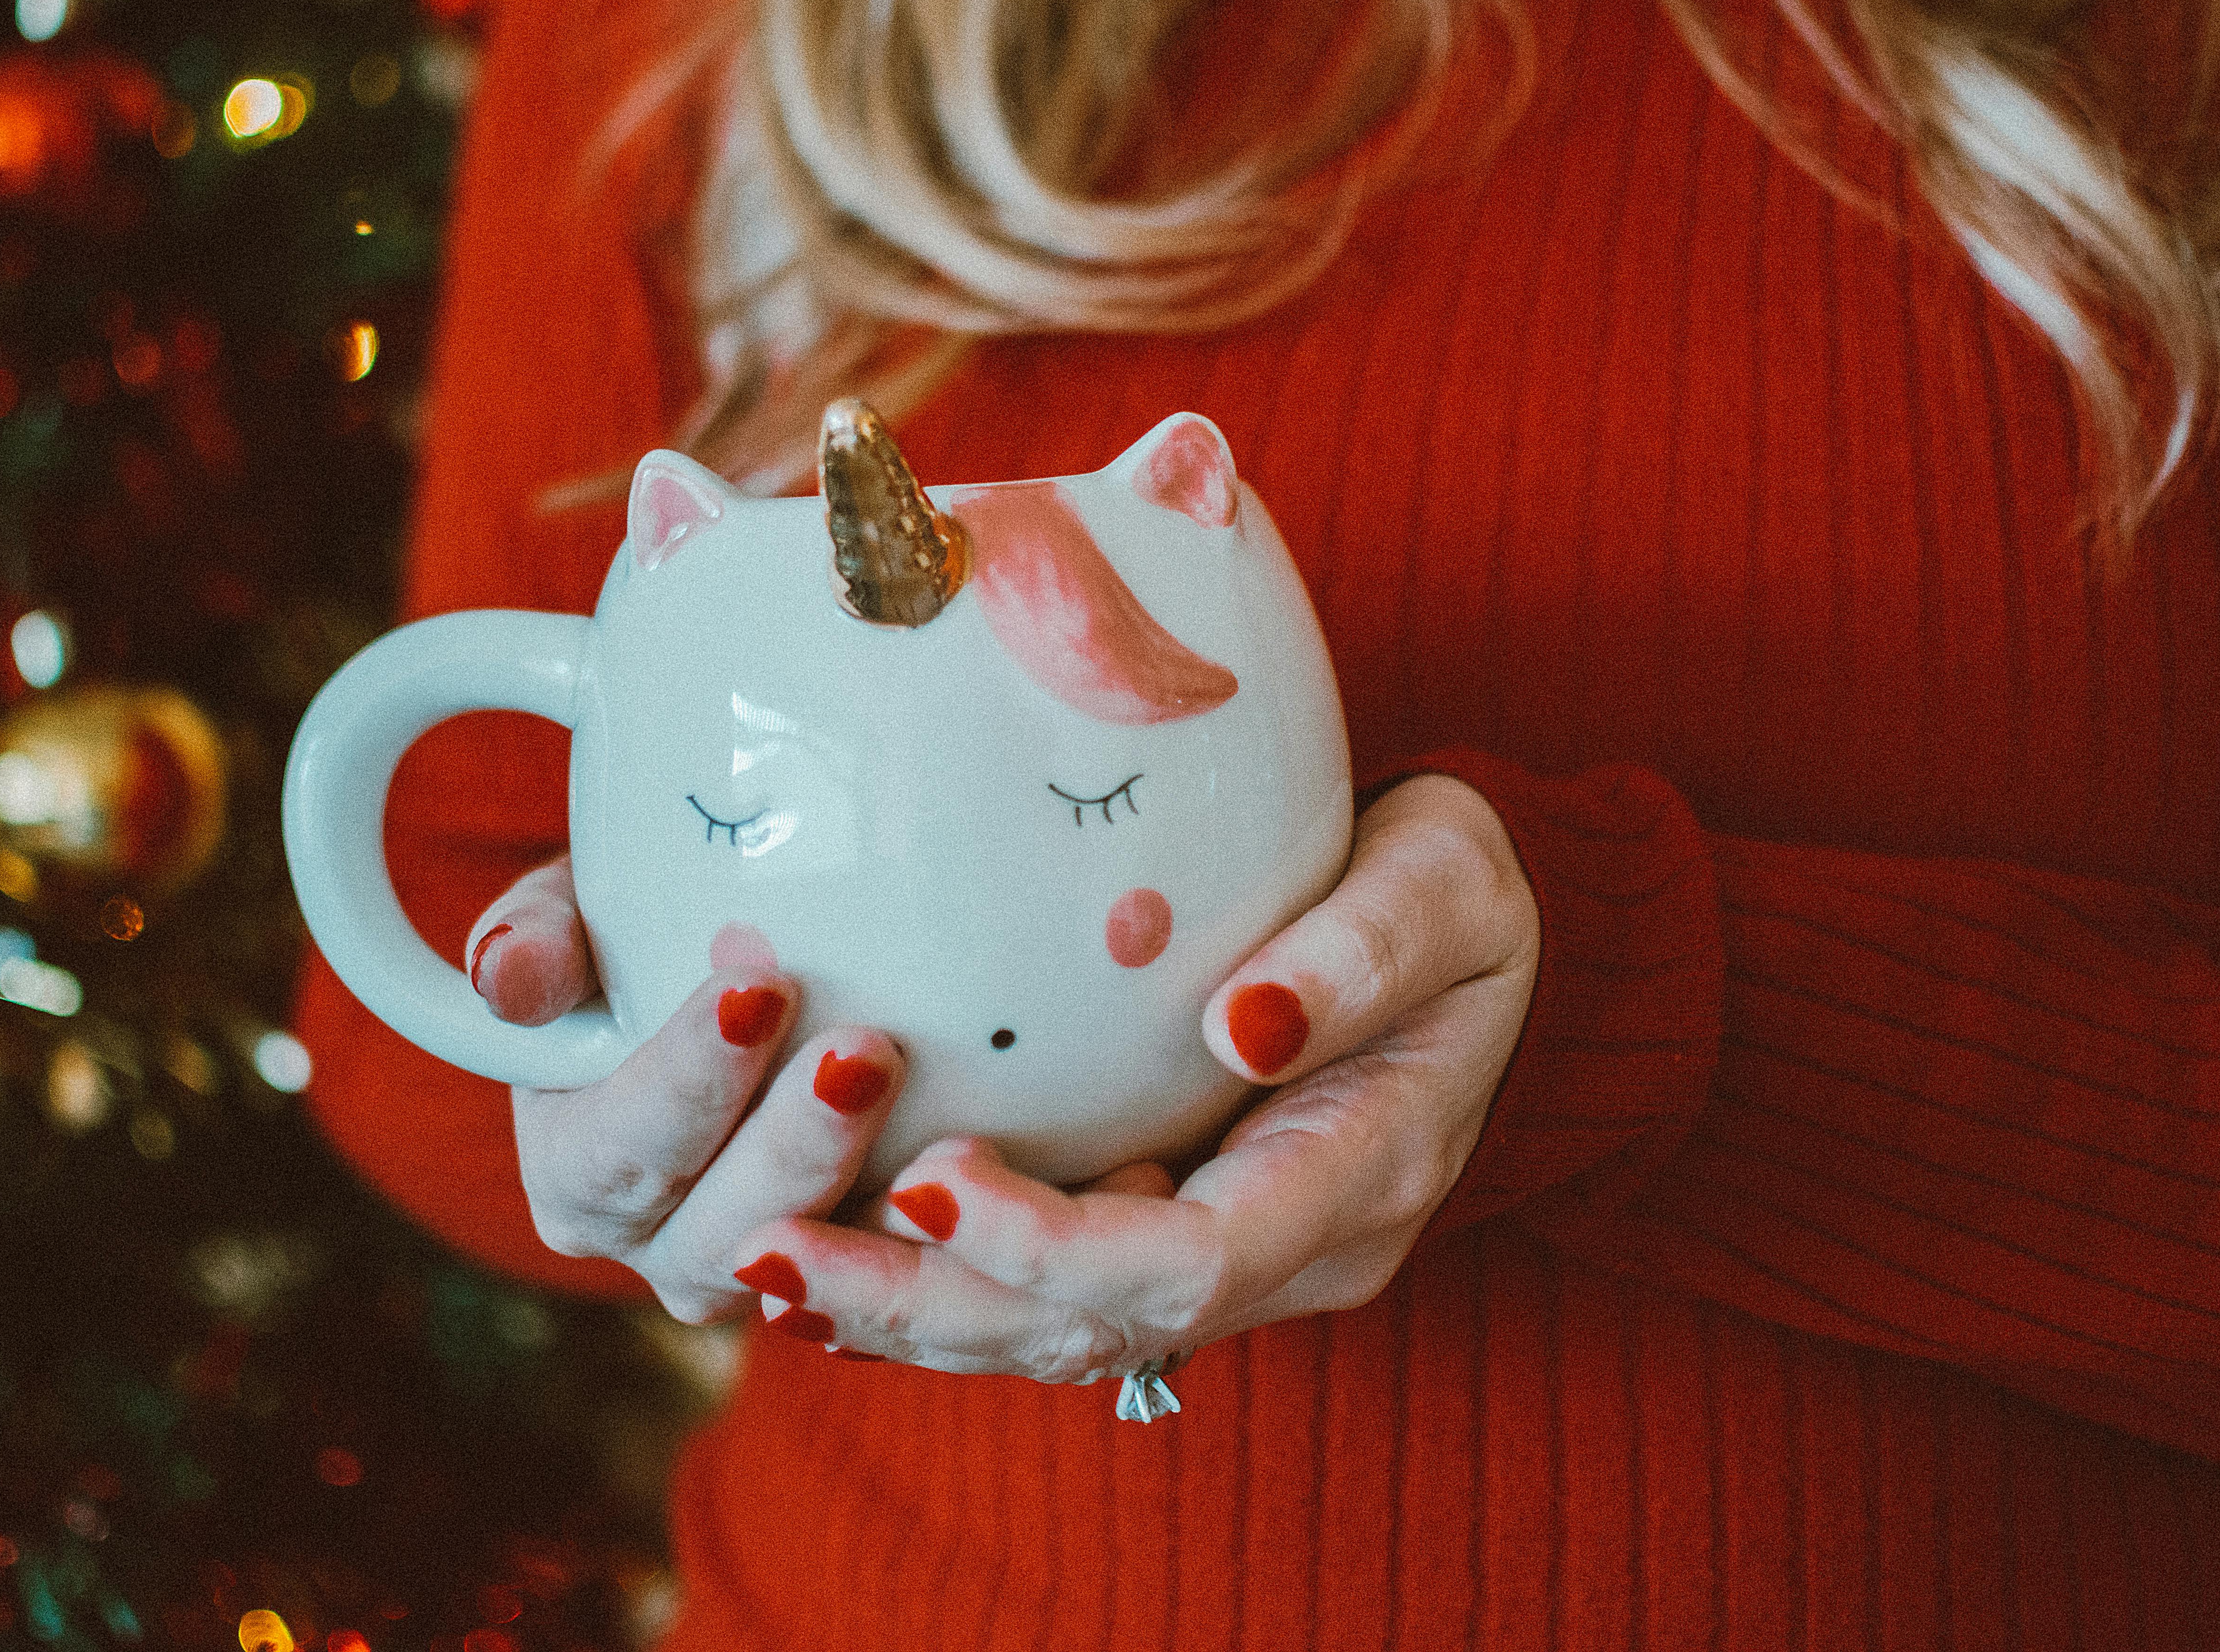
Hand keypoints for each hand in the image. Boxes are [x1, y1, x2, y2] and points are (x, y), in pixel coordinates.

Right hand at [471, 856, 903, 1324]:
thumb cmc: (632, 934)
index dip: (688, 1075)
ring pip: (817, 1269)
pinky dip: (940, 1236)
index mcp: (578, 1174)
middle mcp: (658, 1245)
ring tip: (943, 1118)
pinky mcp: (851, 1280)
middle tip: (866, 1047)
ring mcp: (759, 1277)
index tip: (757, 986)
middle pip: (724, 1224)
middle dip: (796, 1140)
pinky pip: (895, 1282)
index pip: (622, 1144)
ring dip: (875, 1196)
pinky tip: (992, 1173)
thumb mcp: (568, 916)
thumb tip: (505, 976)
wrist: (716, 979)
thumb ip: (534, 940)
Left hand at [726, 773, 1539, 1379]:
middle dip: (928, 1306)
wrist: (1462, 936)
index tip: (930, 1179)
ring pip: (1049, 1333)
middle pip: (1093, 1329)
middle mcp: (1288, 1249)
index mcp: (1358, 1177)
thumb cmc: (1452, 891)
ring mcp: (1222, 1250)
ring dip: (901, 1312)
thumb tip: (1249, 1023)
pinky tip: (817, 1253)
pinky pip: (1037, 1289)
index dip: (1056, 1244)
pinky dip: (928, 1284)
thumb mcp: (1447, 886)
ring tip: (757, 1261)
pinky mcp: (1162, 1222)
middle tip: (770, 1249)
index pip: (1191, 1261)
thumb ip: (1364, 954)